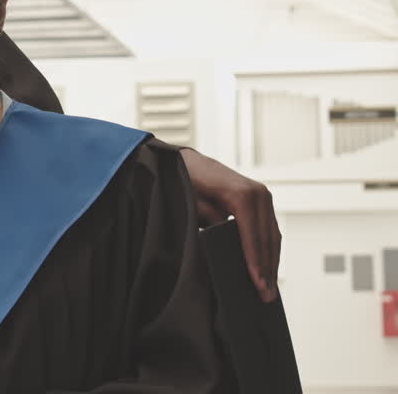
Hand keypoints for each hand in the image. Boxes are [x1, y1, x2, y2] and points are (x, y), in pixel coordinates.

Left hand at [181, 147, 280, 301]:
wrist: (188, 162)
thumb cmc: (186, 182)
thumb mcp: (192, 203)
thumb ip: (211, 223)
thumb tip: (228, 246)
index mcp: (241, 193)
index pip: (251, 233)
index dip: (254, 260)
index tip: (257, 283)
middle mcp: (258, 194)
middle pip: (267, 238)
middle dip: (266, 268)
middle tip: (265, 296)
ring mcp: (263, 197)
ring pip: (273, 236)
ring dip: (272, 263)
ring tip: (269, 290)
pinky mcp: (262, 203)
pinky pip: (269, 231)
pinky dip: (269, 251)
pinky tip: (267, 270)